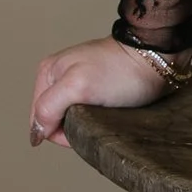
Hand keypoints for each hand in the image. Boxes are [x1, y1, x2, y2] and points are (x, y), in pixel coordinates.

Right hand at [30, 38, 181, 148]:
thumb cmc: (120, 71)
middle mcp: (58, 76)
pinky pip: (87, 113)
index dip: (59, 133)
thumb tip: (37, 131)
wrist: (155, 58)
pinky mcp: (96, 87)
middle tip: (95, 117)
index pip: (39, 120)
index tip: (82, 124)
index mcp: (47, 73)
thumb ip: (49, 107)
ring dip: (86, 124)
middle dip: (72, 127)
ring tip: (105, 113)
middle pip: (54, 120)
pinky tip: (109, 112)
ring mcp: (77, 81)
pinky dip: (96, 118)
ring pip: (71, 119)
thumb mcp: (77, 87)